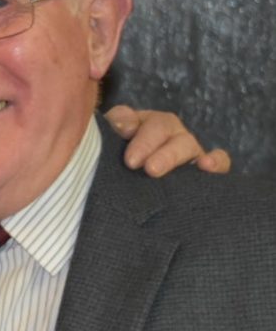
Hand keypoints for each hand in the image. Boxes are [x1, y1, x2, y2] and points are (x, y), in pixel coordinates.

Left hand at [105, 105, 230, 177]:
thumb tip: (124, 126)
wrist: (130, 214)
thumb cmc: (116, 178)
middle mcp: (167, 136)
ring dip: (170, 154)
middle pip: (164, 126)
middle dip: (147, 142)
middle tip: (132, 163)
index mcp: (140, 127)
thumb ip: (114, 129)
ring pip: (187, 144)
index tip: (121, 136)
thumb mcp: (109, 150)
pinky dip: (217, 161)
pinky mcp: (205, 175)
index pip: (135, 116)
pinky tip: (207, 165)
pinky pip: (220, 163)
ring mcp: (187, 154)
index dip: (129, 123)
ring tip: (153, 170)